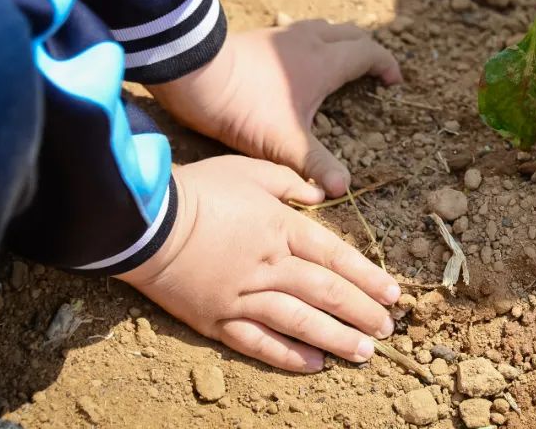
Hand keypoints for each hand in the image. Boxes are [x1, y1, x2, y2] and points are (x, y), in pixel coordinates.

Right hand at [117, 156, 400, 372]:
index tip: (392, 294)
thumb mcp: (249, 171)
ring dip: (335, 338)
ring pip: (300, 321)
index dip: (367, 277)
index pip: (336, 256)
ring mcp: (243, 296)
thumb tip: (323, 192)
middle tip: (388, 329)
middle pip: (326, 292)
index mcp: (282, 228)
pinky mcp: (216, 319)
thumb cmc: (199, 190)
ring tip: (364, 352)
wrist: (144, 221)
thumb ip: (290, 182)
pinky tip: (314, 365)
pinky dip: (287, 355)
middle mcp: (270, 266)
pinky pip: (258, 342)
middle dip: (361, 312)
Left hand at [149, 20, 401, 199]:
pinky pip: (298, 31)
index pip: (369, 54)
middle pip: (351, 34)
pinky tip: (298, 60)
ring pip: (324, 28)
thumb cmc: (244, 106)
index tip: (393, 83)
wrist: (193, 73)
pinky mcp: (262, 36)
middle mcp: (309, 41)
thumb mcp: (285, 143)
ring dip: (340, 41)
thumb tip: (344, 188)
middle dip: (367, 50)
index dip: (386, 65)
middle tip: (372, 71)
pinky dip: (312, 41)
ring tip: (340, 61)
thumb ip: (316, 165)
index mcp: (325, 62)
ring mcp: (284, 35)